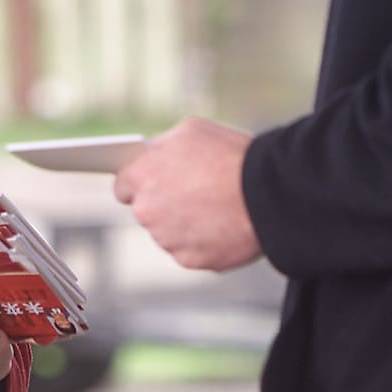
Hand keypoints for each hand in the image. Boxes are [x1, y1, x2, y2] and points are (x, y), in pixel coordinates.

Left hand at [113, 116, 262, 271]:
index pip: (123, 186)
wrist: (268, 193)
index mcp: (141, 176)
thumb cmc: (231, 156)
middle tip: (195, 194)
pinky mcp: (190, 260)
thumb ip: (163, 144)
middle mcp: (147, 211)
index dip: (140, 183)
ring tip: (215, 209)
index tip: (151, 184)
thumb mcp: (191, 131)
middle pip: (146, 211)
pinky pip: (191, 251)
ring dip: (184, 225)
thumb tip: (154, 153)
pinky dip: (204, 243)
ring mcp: (167, 239)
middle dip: (165, 204)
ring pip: (168, 234)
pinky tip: (224, 226)